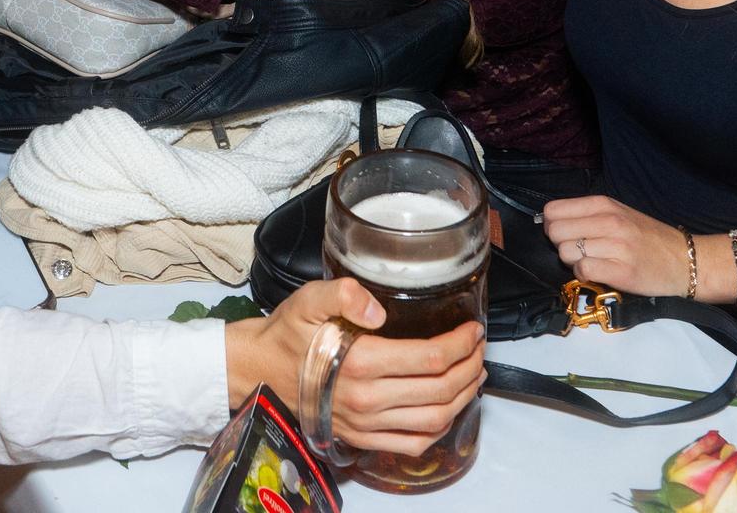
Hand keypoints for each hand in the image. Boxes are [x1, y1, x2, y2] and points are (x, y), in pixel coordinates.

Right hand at [227, 278, 485, 455]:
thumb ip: (342, 293)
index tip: (473, 329)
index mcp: (361, 363)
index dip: (462, 344)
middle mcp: (368, 399)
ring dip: (464, 397)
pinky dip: (440, 428)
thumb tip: (377, 309)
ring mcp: (366, 424)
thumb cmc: (287, 334)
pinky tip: (448, 408)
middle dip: (470, 367)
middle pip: (441, 389)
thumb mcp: (308, 300)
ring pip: (435, 419)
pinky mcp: (362, 438)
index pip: (431, 358)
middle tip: (479, 348)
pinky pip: (413, 443)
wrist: (258, 371)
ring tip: (474, 374)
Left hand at [541, 195, 687, 295]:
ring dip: (573, 262)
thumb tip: (550, 222)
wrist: (685, 260)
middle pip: (555, 233)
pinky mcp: (621, 271)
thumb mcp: (619, 214)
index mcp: (604, 205)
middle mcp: (609, 222)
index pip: (553, 211)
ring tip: (593, 262)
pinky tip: (599, 273)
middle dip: (561, 245)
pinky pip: (582, 271)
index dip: (552, 225)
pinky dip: (584, 275)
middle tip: (579, 251)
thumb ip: (587, 215)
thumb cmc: (648, 239)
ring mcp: (616, 246)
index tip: (565, 234)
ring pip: (566, 252)